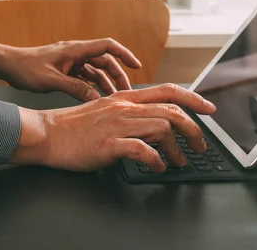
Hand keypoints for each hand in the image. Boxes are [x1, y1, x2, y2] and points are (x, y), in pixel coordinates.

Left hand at [0, 35, 140, 101]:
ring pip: (96, 71)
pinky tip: (97, 97)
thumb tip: (95, 97)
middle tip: (127, 94)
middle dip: (118, 76)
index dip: (124, 55)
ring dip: (106, 83)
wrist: (7, 66)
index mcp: (75, 49)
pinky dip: (93, 86)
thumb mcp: (51, 80)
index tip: (137, 66)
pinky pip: (85, 77)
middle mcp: (75, 53)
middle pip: (105, 61)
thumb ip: (74, 88)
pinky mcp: (65, 69)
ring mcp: (70, 61)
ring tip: (115, 99)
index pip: (107, 47)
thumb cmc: (25, 69)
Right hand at [9, 84, 216, 171]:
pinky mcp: (108, 143)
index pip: (168, 90)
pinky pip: (142, 150)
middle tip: (200, 146)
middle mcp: (124, 107)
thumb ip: (129, 113)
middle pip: (171, 111)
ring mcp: (116, 124)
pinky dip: (156, 161)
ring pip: (161, 128)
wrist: (48, 133)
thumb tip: (154, 124)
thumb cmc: (74, 126)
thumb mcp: (105, 110)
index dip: (193, 98)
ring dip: (177, 149)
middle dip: (193, 130)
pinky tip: (157, 167)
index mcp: (125, 98)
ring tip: (178, 161)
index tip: (209, 109)